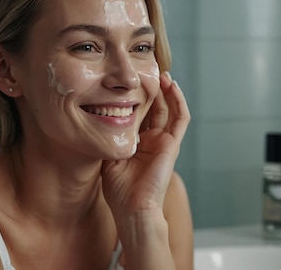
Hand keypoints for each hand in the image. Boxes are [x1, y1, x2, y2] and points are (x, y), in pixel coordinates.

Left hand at [101, 72, 189, 219]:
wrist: (132, 209)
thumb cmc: (119, 190)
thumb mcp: (108, 155)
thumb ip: (110, 136)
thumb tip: (100, 115)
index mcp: (138, 143)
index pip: (139, 114)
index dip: (136, 97)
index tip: (128, 80)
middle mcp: (153, 140)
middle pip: (155, 108)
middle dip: (152, 89)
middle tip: (147, 70)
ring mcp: (164, 141)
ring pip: (169, 109)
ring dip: (167, 91)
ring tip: (161, 73)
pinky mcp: (172, 144)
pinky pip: (180, 118)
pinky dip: (178, 101)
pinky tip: (172, 86)